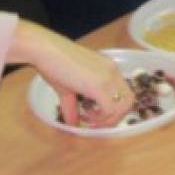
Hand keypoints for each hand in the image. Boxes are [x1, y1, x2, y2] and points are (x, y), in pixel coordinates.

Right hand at [8, 22, 134, 127]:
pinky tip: (85, 115)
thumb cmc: (53, 63)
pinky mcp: (100, 85)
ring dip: (107, 120)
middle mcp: (113, 72)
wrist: (45, 49)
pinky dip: (100, 118)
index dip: (115, 109)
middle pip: (129, 102)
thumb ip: (72, 107)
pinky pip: (109, 110)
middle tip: (96, 122)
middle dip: (114, 117)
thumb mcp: (67, 88)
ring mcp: (109, 77)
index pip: (125, 93)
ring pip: (122, 107)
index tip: (97, 116)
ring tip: (88, 119)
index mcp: (109, 69)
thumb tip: (73, 125)